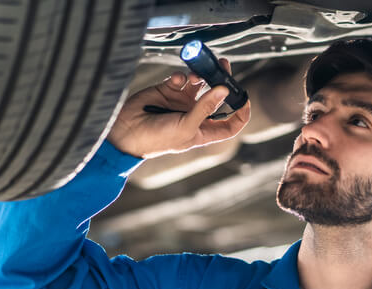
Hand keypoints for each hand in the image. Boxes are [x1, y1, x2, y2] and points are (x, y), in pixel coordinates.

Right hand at [107, 58, 250, 158]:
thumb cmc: (157, 139)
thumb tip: (224, 89)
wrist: (127, 132)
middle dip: (222, 82)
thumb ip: (205, 108)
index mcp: (203, 131)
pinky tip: (178, 79)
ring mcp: (182, 103)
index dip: (241, 112)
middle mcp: (195, 116)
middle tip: (223, 66)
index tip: (244, 97)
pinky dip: (182, 76)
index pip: (230, 124)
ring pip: (200, 83)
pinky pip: (181, 78)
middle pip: (217, 97)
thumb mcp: (186, 127)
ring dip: (201, 76)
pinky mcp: (168, 91)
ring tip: (196, 74)